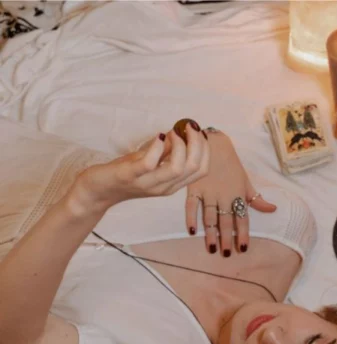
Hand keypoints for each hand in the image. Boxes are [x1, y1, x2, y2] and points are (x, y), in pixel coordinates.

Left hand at [73, 126, 208, 214]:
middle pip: (194, 167)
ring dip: (180, 145)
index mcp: (173, 183)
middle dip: (196, 143)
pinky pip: (149, 164)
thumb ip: (167, 151)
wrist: (97, 191)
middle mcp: (165, 186)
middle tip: (189, 127)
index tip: (198, 131)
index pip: (201, 170)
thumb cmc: (125, 174)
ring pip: (177, 168)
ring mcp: (148, 183)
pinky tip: (158, 136)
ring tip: (173, 132)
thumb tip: (181, 132)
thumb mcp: (151, 160)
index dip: (205, 149)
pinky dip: (157, 147)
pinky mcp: (130, 176)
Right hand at [185, 130, 275, 256]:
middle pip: (226, 222)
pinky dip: (190, 218)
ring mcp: (208, 193)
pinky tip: (192, 231)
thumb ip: (257, 199)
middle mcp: (224, 196)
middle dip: (227, 239)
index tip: (243, 249)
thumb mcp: (246, 181)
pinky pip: (191, 206)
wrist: (212, 145)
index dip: (243, 234)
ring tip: (212, 248)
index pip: (242, 218)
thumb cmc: (231, 165)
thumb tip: (273, 210)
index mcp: (238, 195)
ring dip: (211, 234)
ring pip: (209, 217)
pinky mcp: (193, 188)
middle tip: (226, 255)